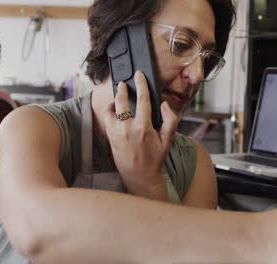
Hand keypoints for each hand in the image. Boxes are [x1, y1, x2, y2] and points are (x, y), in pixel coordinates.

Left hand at [104, 71, 178, 199]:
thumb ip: (169, 120)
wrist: (139, 177)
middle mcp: (127, 128)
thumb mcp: (168, 141)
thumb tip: (164, 105)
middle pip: (121, 101)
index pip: (143, 99)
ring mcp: (116, 133)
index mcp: (143, 127)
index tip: (139, 75)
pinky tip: (114, 109)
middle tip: (124, 82)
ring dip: (114, 100)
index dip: (141, 84)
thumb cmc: (154, 159)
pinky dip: (109, 112)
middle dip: (122, 89)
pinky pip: (107, 119)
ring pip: (111, 109)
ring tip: (118, 95)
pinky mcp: (110, 137)